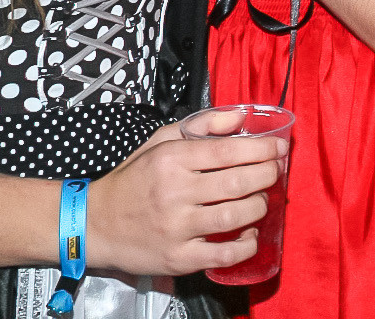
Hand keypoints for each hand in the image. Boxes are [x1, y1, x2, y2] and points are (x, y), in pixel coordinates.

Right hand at [85, 123, 283, 275]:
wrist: (96, 223)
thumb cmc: (134, 179)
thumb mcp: (159, 142)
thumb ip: (202, 126)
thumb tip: (241, 117)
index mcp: (171, 160)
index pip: (228, 151)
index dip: (261, 149)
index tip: (278, 149)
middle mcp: (174, 192)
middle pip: (237, 182)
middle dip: (267, 175)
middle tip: (275, 172)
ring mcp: (176, 228)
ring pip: (235, 216)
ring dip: (259, 207)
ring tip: (261, 200)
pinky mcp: (178, 258)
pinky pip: (223, 254)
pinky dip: (246, 245)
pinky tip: (250, 235)